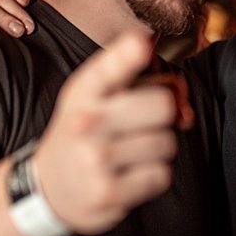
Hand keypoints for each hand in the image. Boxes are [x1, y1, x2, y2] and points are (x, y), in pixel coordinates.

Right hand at [30, 31, 183, 235]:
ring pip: (166, 143)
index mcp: (83, 92)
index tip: (141, 43)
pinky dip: (154, 176)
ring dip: (159, 148)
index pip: (108, 68)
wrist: (49, 188)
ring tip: (133, 152)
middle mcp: (86, 122)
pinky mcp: (107, 191)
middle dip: (165, 114)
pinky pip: (160, 175)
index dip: (126, 54)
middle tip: (147, 124)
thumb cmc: (86, 134)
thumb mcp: (99, 100)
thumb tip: (186, 105)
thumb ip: (144, 85)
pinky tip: (131, 174)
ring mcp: (95, 158)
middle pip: (162, 104)